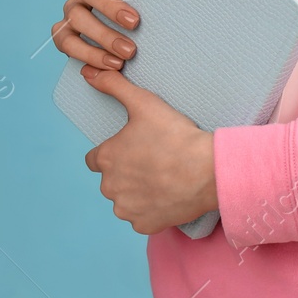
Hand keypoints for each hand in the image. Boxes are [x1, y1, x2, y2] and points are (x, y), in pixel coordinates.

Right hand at [53, 0, 138, 71]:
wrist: (127, 51)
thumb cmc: (141, 21)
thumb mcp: (147, 5)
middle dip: (110, 6)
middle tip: (134, 23)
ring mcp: (71, 13)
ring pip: (76, 17)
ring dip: (103, 35)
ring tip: (127, 52)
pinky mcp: (63, 36)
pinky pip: (68, 43)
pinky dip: (90, 55)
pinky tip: (111, 64)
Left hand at [81, 64, 217, 234]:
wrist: (207, 170)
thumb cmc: (175, 136)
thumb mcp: (143, 102)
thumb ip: (113, 85)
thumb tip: (89, 72)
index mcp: (105, 159)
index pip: (95, 159)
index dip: (115, 151)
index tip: (135, 147)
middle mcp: (109, 187)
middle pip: (112, 179)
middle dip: (127, 172)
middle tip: (153, 160)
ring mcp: (126, 209)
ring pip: (125, 199)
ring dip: (137, 191)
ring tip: (162, 176)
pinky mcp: (143, 225)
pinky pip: (141, 217)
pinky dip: (151, 208)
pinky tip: (167, 194)